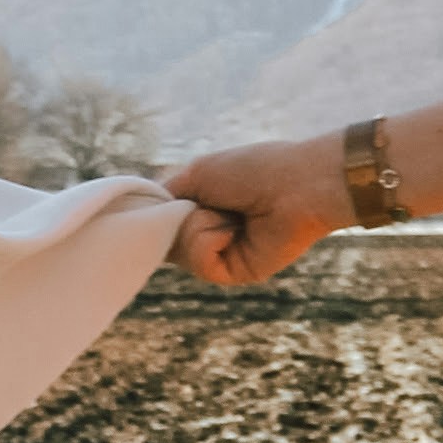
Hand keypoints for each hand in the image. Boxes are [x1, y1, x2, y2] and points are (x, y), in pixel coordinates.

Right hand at [163, 132, 344, 290]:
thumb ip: (166, 197)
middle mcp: (209, 231)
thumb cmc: (254, 169)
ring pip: (180, 250)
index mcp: (202, 207)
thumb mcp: (197, 173)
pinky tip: (235, 228)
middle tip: (210, 200)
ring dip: (198, 224)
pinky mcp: (234, 272)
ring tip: (230, 212)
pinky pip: (200, 263)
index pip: (161, 221)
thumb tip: (145, 220)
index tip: (149, 207)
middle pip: (164, 238)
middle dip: (179, 216)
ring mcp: (221, 253)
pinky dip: (210, 239)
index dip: (153, 216)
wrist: (298, 185)